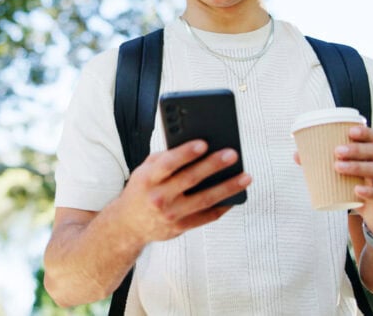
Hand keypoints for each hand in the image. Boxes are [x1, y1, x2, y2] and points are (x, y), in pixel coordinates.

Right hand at [117, 140, 251, 244]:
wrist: (127, 225)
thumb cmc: (141, 190)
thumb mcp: (144, 171)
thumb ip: (164, 159)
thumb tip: (194, 146)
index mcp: (147, 179)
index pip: (168, 164)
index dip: (186, 153)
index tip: (204, 143)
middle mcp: (159, 197)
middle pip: (190, 179)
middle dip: (213, 165)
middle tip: (232, 154)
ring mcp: (171, 215)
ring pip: (204, 199)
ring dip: (227, 187)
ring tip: (245, 176)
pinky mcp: (180, 228)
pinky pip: (207, 216)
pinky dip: (223, 206)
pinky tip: (235, 196)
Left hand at [333, 126, 372, 235]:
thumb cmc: (358, 187)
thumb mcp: (344, 175)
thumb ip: (322, 164)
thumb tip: (296, 154)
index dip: (365, 132)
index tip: (349, 131)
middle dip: (356, 150)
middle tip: (336, 152)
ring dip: (357, 167)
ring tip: (338, 167)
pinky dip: (369, 192)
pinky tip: (357, 190)